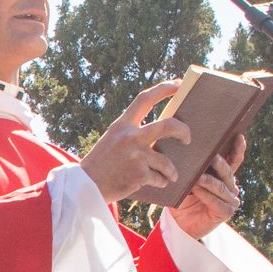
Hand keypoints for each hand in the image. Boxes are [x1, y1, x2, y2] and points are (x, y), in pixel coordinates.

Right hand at [79, 80, 190, 203]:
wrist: (84, 187)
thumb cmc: (101, 164)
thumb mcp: (112, 140)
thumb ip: (132, 132)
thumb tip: (161, 132)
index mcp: (122, 125)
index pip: (145, 99)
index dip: (164, 88)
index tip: (179, 84)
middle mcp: (130, 137)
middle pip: (168, 126)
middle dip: (184, 131)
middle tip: (188, 138)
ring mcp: (136, 156)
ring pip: (166, 161)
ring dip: (172, 171)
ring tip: (172, 175)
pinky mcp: (139, 174)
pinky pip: (159, 178)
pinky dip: (161, 182)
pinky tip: (157, 183)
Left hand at [168, 136, 246, 239]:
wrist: (179, 226)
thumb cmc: (182, 201)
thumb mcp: (186, 181)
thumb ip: (191, 168)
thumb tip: (185, 148)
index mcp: (224, 177)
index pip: (234, 161)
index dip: (237, 149)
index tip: (238, 136)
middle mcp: (230, 187)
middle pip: (226, 172)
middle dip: (218, 164)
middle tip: (210, 157)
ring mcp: (230, 200)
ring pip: (220, 187)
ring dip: (208, 181)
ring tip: (197, 177)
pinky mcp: (226, 212)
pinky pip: (216, 201)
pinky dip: (206, 195)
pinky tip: (197, 189)